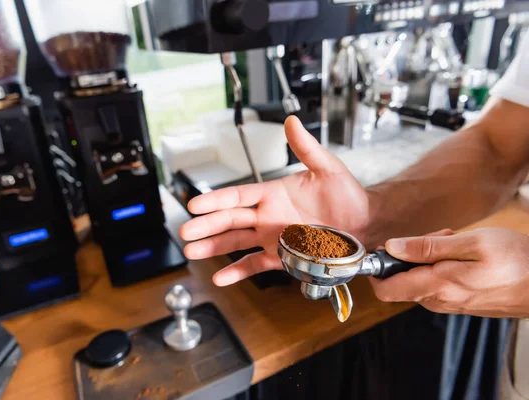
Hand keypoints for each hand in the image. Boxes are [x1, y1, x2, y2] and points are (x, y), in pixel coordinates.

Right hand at [179, 116, 368, 285]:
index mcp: (273, 194)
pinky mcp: (281, 257)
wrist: (364, 223)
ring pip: (236, 243)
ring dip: (213, 247)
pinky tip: (220, 277)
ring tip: (193, 251)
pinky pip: (254, 264)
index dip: (216, 200)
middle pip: (230, 220)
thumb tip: (292, 122)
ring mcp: (272, 238)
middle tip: (186, 231)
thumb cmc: (347, 195)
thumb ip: (306, 148)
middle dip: (206, 226)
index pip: (237, 196)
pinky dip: (237, 272)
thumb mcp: (328, 168)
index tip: (196, 204)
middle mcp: (267, 216)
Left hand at [370, 227, 528, 317]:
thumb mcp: (470, 243)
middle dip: (410, 255)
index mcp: (437, 286)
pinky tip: (464, 254)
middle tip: (439, 236)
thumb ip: (426, 247)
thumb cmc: (516, 260)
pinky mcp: (462, 303)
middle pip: (402, 281)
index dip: (376, 270)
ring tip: (456, 242)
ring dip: (428, 258)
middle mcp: (439, 300)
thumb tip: (391, 247)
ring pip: (420, 280)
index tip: (385, 249)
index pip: (385, 290)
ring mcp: (451, 304)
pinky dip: (441, 267)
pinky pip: (438, 285)